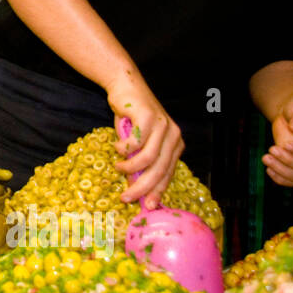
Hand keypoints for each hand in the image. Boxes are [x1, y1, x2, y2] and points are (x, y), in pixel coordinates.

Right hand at [106, 72, 183, 208]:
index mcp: (176, 144)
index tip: (145, 206)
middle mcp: (174, 136)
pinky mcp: (149, 118)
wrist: (126, 87)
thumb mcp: (139, 143)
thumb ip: (141, 161)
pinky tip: (117, 145)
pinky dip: (123, 148)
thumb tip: (134, 188)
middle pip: (158, 170)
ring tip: (117, 166)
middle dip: (141, 187)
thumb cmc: (132, 117)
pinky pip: (134, 143)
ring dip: (129, 167)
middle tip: (125, 198)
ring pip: (147, 159)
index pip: (168, 174)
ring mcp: (163, 126)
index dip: (157, 191)